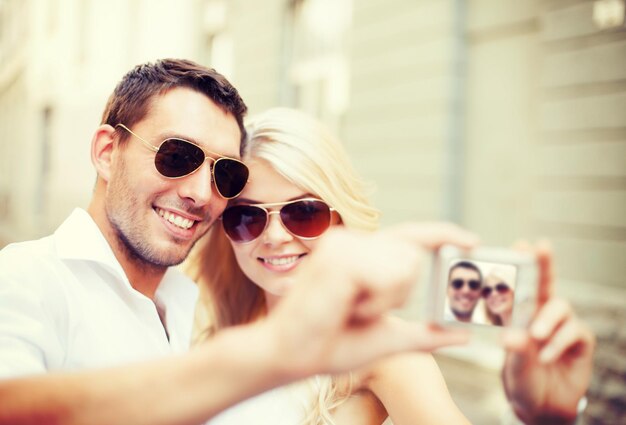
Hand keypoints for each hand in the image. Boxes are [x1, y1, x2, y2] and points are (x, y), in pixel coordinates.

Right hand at [265, 222, 477, 377]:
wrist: (292, 355)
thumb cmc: (330, 344)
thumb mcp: (388, 338)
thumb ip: (425, 334)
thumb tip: (462, 335)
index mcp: (362, 255)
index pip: (410, 236)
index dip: (444, 234)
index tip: (474, 241)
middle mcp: (353, 242)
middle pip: (412, 256)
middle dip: (399, 294)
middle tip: (362, 310)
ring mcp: (344, 244)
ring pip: (403, 265)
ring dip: (385, 300)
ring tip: (351, 309)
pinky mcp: (339, 256)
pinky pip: (386, 275)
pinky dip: (376, 302)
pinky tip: (348, 307)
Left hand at [501, 241, 594, 423]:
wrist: (542, 406)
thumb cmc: (521, 379)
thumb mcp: (513, 365)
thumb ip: (514, 350)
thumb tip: (510, 336)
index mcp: (520, 313)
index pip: (520, 284)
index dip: (522, 263)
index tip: (521, 244)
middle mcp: (541, 313)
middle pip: (546, 283)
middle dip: (544, 263)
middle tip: (541, 246)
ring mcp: (562, 325)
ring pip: (560, 306)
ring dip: (547, 319)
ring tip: (535, 336)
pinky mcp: (580, 341)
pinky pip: (574, 332)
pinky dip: (559, 342)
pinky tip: (546, 356)